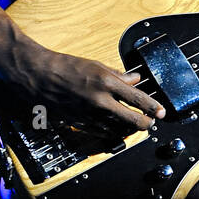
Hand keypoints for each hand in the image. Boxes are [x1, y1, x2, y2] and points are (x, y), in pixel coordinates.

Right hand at [5, 40, 165, 133]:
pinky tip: (115, 129)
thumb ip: (118, 75)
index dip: (153, 108)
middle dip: (145, 123)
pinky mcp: (78, 123)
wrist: (37, 75)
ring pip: (116, 129)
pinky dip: (111, 131)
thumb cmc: (65, 66)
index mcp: (106, 83)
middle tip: (151, 123)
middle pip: (131, 120)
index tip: (161, 112)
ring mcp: (88, 114)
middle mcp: (99, 101)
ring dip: (128, 129)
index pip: (137, 99)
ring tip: (135, 125)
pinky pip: (100, 132)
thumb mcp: (95, 65)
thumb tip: (135, 79)